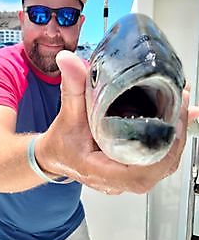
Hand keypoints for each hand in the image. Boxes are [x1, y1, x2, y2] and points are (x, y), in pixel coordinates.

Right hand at [36, 51, 188, 194]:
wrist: (58, 156)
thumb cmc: (62, 143)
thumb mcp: (66, 115)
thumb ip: (72, 88)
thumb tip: (68, 60)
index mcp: (100, 170)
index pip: (139, 173)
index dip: (162, 151)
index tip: (172, 122)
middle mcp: (117, 179)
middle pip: (159, 168)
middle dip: (175, 137)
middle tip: (181, 105)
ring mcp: (127, 177)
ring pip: (162, 165)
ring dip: (176, 137)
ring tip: (182, 108)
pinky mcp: (133, 169)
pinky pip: (158, 160)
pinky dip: (171, 140)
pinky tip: (179, 119)